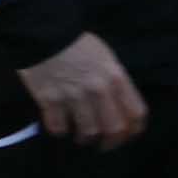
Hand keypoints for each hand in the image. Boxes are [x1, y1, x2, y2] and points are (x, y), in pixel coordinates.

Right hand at [18, 31, 147, 148]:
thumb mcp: (105, 58)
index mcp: (116, 78)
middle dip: (111, 142)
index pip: (136, 113)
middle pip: (114, 128)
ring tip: (80, 136)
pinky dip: (59, 130)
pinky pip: (58, 127)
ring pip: (88, 132)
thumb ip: (114, 82)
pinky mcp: (49, 100)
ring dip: (85, 138)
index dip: (134, 130)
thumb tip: (115, 106)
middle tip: (104, 145)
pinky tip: (58, 125)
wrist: (42, 32)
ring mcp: (73, 96)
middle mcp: (99, 90)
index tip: (126, 134)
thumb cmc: (76, 43)